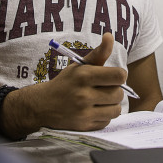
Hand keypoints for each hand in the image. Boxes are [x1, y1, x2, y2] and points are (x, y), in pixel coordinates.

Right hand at [1, 33, 127, 135]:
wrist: (43, 105)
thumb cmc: (66, 82)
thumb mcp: (79, 65)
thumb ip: (99, 52)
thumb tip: (110, 35)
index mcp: (84, 76)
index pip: (119, 76)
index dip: (120, 75)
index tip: (113, 76)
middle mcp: (84, 95)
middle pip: (119, 94)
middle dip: (115, 90)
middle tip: (105, 88)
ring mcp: (84, 113)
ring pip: (116, 110)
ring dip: (112, 105)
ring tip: (101, 100)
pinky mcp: (84, 126)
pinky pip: (107, 121)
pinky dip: (104, 116)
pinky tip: (94, 110)